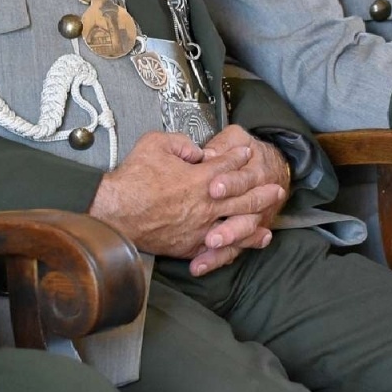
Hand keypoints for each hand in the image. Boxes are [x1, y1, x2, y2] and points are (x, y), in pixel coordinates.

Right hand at [87, 130, 287, 273]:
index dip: (240, 157)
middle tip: (276, 187)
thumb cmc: (132, 179)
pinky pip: (219, 247)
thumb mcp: (155, 144)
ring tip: (270, 218)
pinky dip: (236, 246)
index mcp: (201, 178)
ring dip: (257, 219)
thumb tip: (194, 151)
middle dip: (261, 190)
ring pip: (238, 224)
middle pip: (244, 197)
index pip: (228, 165)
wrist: (114, 213)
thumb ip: (180, 143)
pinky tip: (245, 244)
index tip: (247, 153)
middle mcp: (207, 205)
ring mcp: (201, 228)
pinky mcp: (190, 246)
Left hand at [186, 126, 290, 273]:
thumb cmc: (244, 151)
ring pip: (240, 235)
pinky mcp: (240, 234)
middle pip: (244, 214)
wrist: (271, 168)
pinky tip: (199, 266)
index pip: (242, 179)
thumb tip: (206, 154)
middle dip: (229, 227)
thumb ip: (224, 145)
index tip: (213, 188)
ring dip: (224, 244)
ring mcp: (250, 219)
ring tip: (207, 249)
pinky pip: (231, 250)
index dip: (229, 183)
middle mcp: (255, 199)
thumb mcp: (237, 138)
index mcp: (252, 172)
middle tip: (212, 236)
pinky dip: (216, 259)